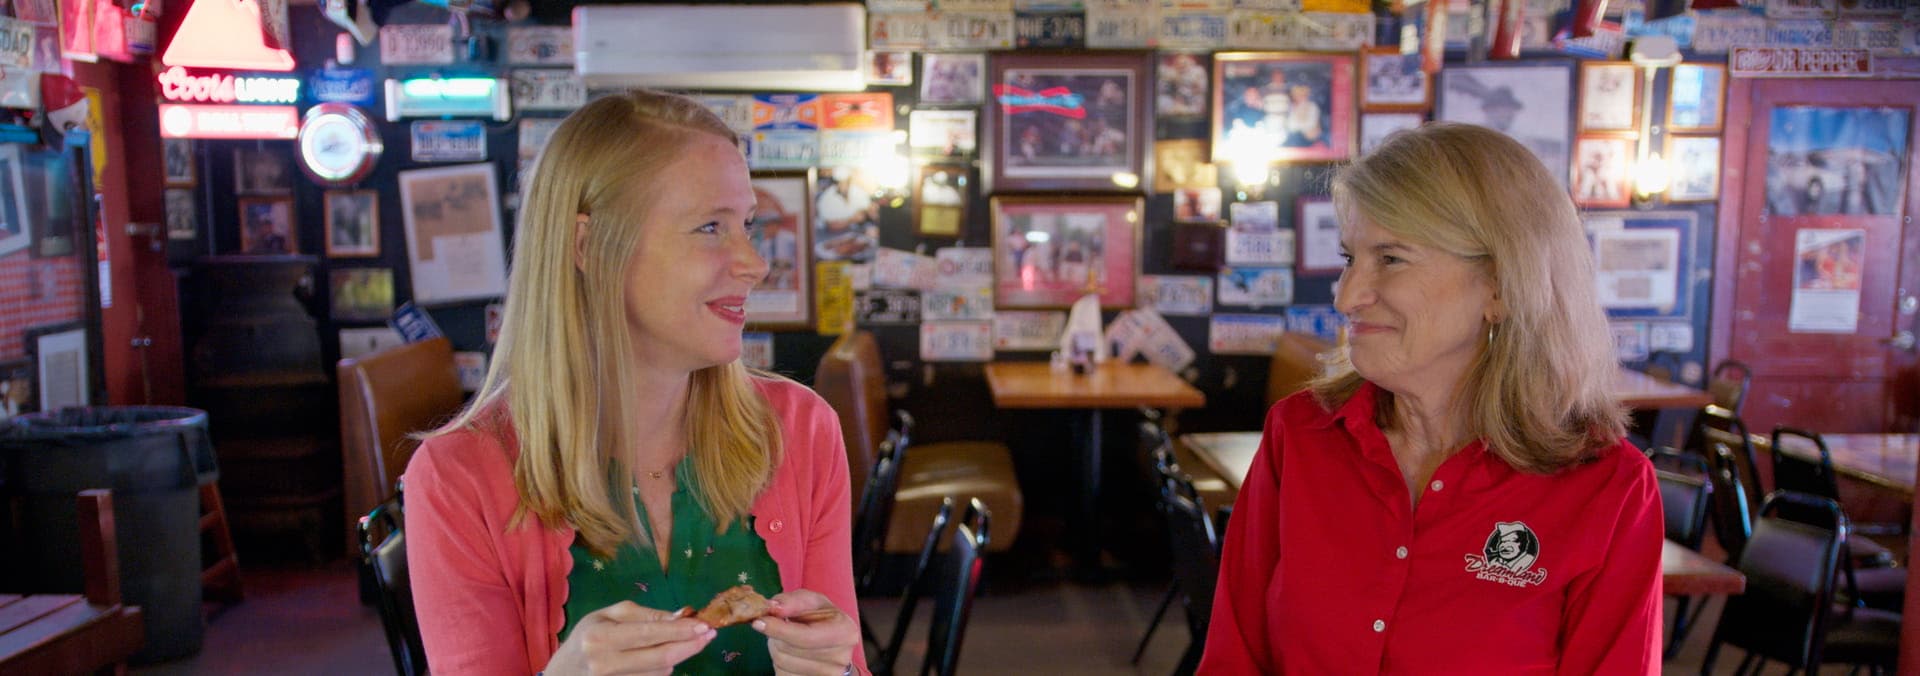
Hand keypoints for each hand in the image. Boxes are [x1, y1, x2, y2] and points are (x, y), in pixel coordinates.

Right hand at [543, 601, 715, 675]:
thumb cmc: (585, 638)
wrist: (562, 674)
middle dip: (690, 645)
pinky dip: (663, 667)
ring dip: (676, 655)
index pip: (650, 634)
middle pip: (661, 658)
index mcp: (601, 637)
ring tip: (676, 642)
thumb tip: (681, 615)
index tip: (704, 624)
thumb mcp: (607, 616)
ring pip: (661, 671)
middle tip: (710, 634)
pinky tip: (660, 656)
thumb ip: (644, 615)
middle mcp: (606, 663)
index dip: (680, 630)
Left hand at [753, 589, 859, 675]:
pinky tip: (790, 653)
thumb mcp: (812, 602)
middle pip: (789, 651)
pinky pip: (782, 674)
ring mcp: (828, 675)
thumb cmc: (822, 618)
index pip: (806, 637)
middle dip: (775, 636)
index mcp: (845, 632)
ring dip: (775, 649)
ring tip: (786, 639)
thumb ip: (793, 601)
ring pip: (782, 663)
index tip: (759, 622)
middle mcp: (840, 658)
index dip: (779, 630)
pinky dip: (779, 662)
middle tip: (777, 626)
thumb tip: (774, 608)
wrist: (834, 641)